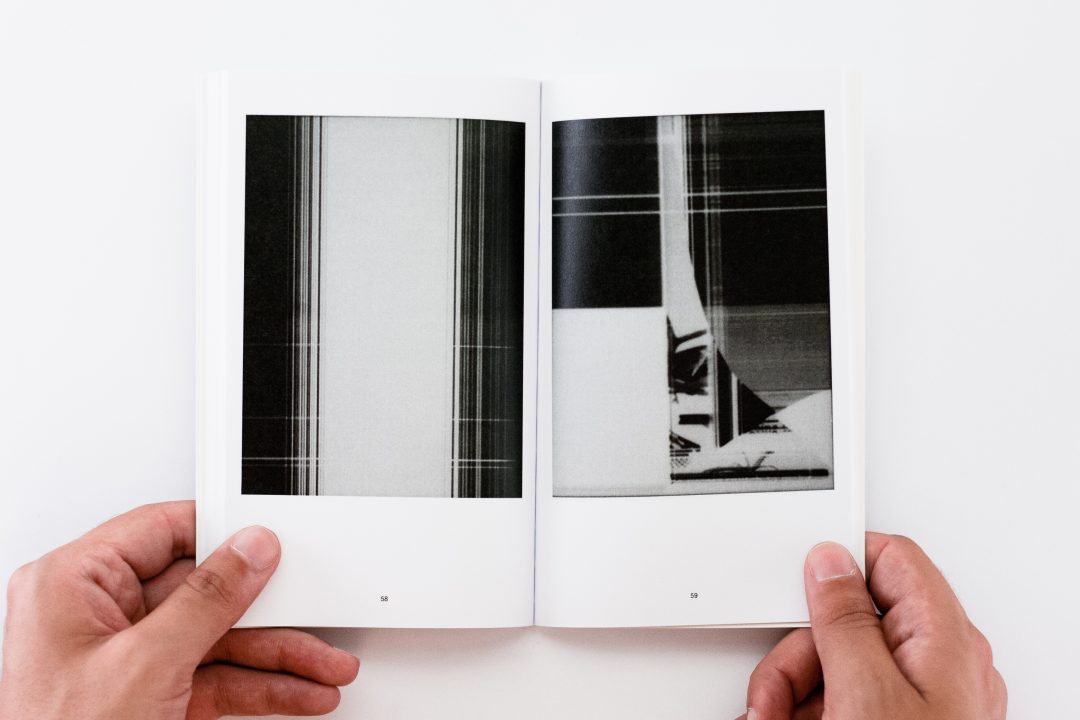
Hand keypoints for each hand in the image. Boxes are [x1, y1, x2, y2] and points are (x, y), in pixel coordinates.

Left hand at [0, 501, 358, 718]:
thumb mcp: (144, 664)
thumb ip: (205, 600)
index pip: (163, 532)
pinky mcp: (148, 694)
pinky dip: (258, 687)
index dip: (222, 535)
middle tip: (312, 617)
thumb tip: (249, 550)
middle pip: (204, 594)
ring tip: (321, 668)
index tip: (271, 545)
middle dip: (268, 618)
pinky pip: (216, 676)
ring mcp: (125, 657)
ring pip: (219, 640)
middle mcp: (99, 615)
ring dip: (275, 658)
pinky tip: (296, 690)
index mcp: (75, 584)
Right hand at [738, 533, 1005, 718]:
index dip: (840, 565)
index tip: (797, 586)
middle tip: (778, 695)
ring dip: (787, 696)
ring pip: (829, 666)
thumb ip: (845, 620)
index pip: (891, 561)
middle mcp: (935, 666)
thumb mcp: (865, 692)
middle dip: (796, 657)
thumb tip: (830, 563)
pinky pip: (833, 703)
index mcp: (943, 639)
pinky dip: (799, 716)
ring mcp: (913, 703)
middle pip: (845, 623)